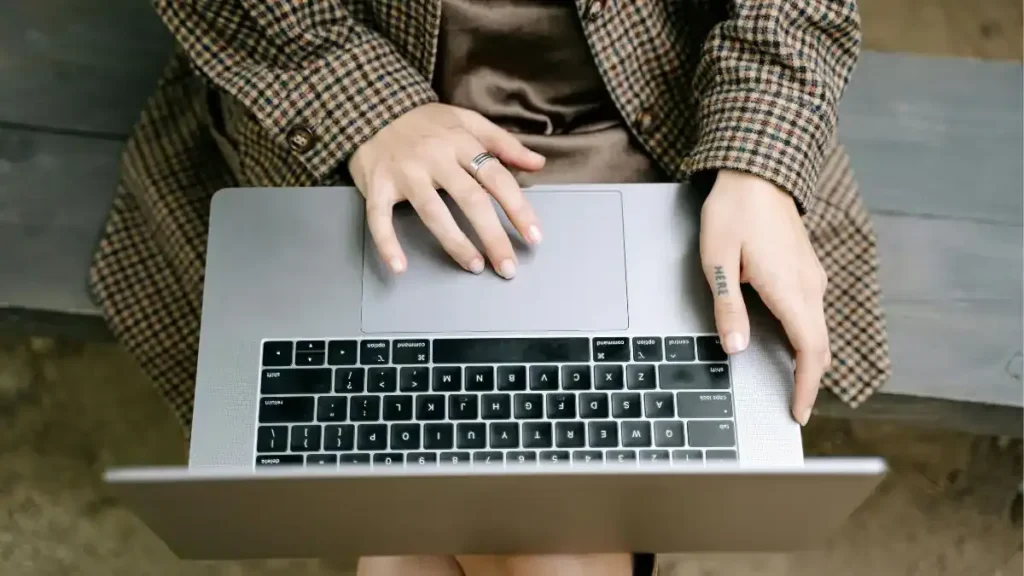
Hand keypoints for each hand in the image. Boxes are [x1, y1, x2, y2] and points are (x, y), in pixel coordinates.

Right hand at [348, 103, 545, 277]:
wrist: (370, 108)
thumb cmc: (424, 121)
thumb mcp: (467, 121)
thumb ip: (504, 143)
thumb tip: (538, 163)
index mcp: (461, 143)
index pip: (497, 178)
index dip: (518, 208)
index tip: (533, 236)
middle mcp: (435, 158)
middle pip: (471, 200)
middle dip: (493, 236)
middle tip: (508, 266)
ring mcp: (405, 173)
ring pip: (433, 212)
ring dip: (455, 243)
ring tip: (474, 266)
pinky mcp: (377, 185)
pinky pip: (380, 218)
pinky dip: (387, 244)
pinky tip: (399, 267)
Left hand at [699, 170, 830, 425]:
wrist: (758, 170)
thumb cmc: (734, 211)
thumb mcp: (718, 260)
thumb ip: (728, 306)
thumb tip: (735, 348)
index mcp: (791, 288)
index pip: (810, 351)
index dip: (806, 386)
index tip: (798, 412)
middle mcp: (811, 285)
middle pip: (820, 346)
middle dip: (808, 379)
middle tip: (792, 405)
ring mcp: (813, 276)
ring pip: (818, 330)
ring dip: (807, 358)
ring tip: (789, 381)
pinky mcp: (807, 269)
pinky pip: (813, 313)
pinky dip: (806, 337)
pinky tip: (787, 343)